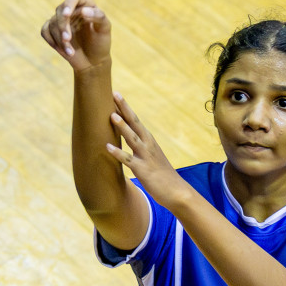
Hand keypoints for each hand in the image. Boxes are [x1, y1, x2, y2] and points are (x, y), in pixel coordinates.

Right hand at [40, 0, 111, 72]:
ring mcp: (61, 20)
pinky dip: (52, 41)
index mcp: (85, 4)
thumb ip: (98, 16)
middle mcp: (72, 10)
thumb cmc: (100, 43)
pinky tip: (65, 50)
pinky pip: (45, 31)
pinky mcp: (52, 31)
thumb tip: (83, 10)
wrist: (93, 61)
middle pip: (60, 11)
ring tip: (71, 52)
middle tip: (68, 39)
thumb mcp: (105, 29)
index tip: (67, 14)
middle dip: (62, 26)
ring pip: (52, 23)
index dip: (68, 3)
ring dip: (60, 38)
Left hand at [106, 92, 189, 209]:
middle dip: (124, 108)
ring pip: (132, 139)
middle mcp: (148, 145)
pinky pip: (128, 160)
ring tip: (111, 116)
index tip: (116, 94)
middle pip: (135, 123)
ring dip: (122, 127)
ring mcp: (146, 157)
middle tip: (114, 94)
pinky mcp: (142, 170)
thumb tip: (128, 138)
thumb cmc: (161, 174)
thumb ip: (140, 146)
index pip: (135, 120)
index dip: (125, 107)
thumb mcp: (150, 156)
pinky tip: (108, 147)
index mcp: (149, 140)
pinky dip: (118, 153)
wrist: (177, 192)